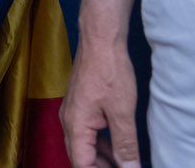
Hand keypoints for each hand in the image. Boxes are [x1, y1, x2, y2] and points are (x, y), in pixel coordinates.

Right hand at [62, 38, 141, 167]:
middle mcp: (69, 120)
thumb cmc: (109, 71)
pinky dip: (102, 143)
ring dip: (102, 157)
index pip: (82, 164)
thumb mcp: (122, 113)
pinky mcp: (81, 104)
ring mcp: (74, 111)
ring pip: (84, 144)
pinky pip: (88, 131)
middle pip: (80, 156)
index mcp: (75, 125)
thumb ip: (125, 145)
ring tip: (124, 163)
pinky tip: (118, 145)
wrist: (100, 40)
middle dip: (100, 167)